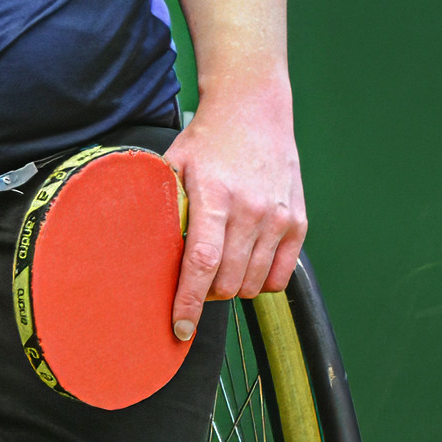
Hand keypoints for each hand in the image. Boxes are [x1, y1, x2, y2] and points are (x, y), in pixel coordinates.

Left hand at [163, 86, 306, 341]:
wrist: (253, 112)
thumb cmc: (206, 141)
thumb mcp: (172, 166)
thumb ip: (164, 206)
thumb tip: (143, 250)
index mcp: (213, 197)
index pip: (201, 263)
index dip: (189, 302)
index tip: (179, 328)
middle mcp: (250, 211)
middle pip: (228, 281)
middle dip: (207, 294)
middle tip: (194, 283)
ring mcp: (278, 218)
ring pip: (253, 284)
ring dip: (233, 288)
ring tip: (219, 268)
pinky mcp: (298, 223)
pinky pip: (280, 276)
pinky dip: (261, 282)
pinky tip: (246, 265)